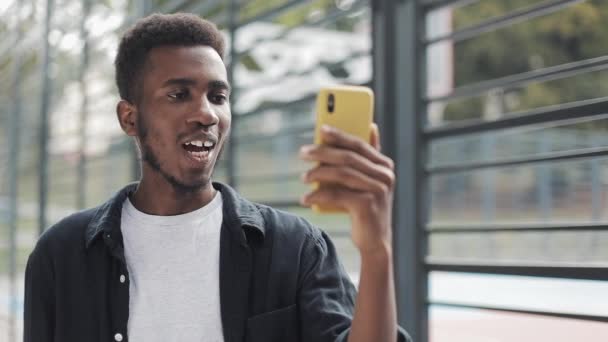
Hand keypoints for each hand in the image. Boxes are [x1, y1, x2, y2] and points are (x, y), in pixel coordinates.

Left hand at [299, 124, 394, 254]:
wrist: (375, 241)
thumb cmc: (366, 208)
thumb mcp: (367, 182)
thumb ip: (366, 159)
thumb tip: (371, 126)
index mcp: (385, 166)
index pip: (359, 144)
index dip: (340, 136)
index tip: (321, 130)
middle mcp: (385, 176)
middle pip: (348, 158)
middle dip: (323, 153)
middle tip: (303, 153)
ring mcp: (378, 191)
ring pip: (342, 174)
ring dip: (318, 173)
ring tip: (304, 177)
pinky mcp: (367, 206)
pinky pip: (337, 195)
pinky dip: (319, 196)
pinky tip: (306, 198)